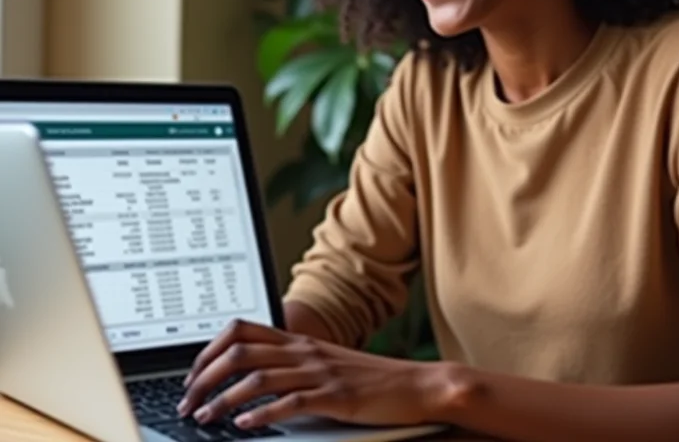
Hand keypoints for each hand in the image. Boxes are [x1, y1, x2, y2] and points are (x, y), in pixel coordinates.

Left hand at [177, 318, 446, 430]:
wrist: (413, 384)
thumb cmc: (369, 378)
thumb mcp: (326, 364)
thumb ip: (293, 365)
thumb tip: (253, 377)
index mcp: (299, 341)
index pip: (242, 330)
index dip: (209, 350)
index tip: (193, 376)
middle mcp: (304, 351)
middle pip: (241, 351)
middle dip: (206, 375)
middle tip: (188, 401)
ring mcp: (319, 372)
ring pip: (259, 376)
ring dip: (224, 398)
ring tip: (205, 417)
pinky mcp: (334, 397)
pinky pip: (291, 402)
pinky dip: (262, 413)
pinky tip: (245, 425)